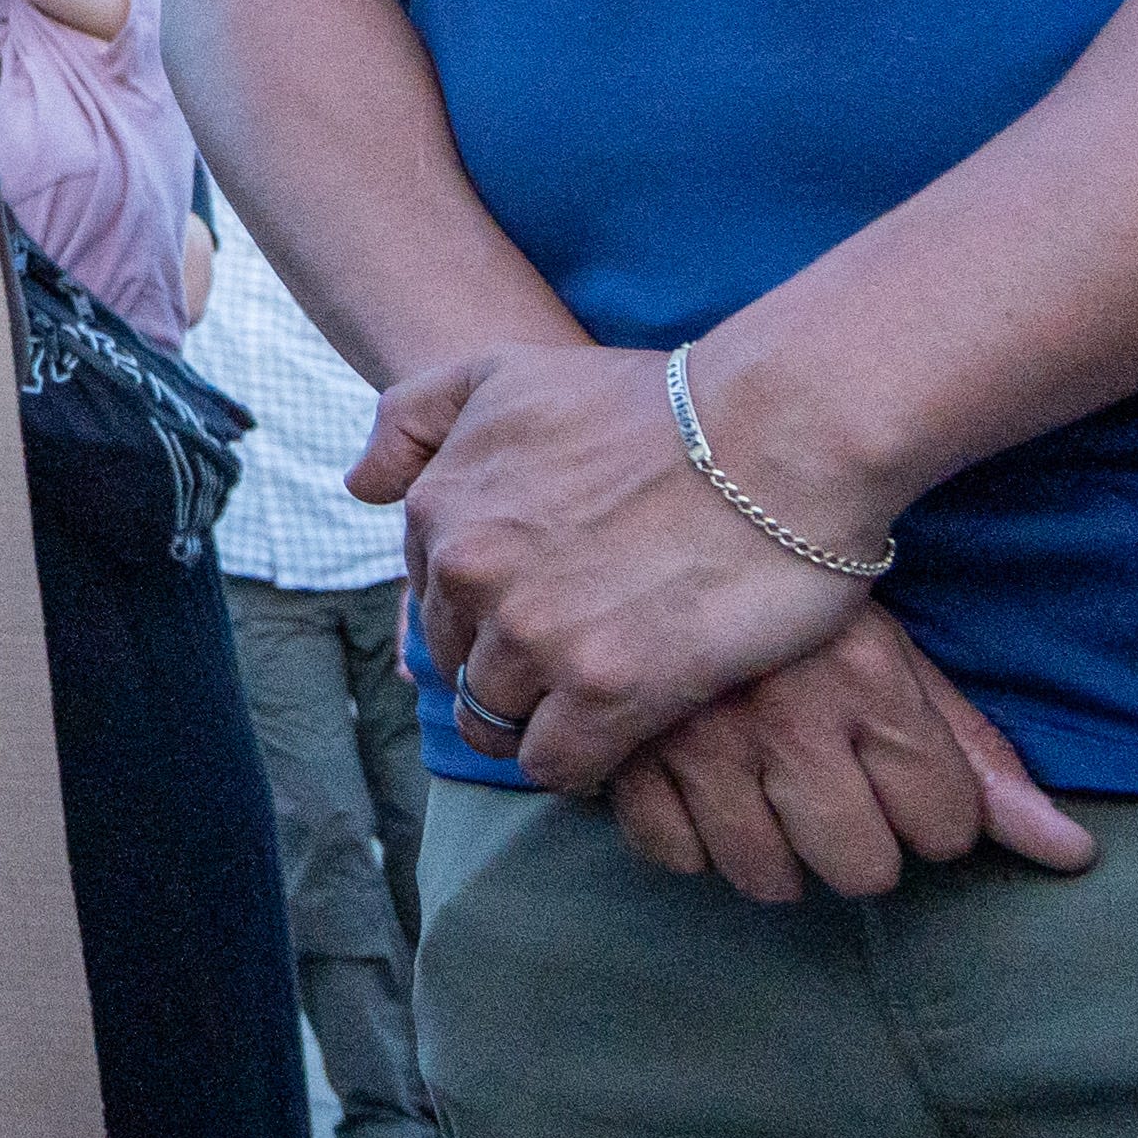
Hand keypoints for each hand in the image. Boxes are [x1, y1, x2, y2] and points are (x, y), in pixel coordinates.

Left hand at [356, 336, 888, 793]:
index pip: (428, 594)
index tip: (549, 597)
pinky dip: (582, 760)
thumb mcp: (510, 372)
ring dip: (542, 716)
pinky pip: (553, 765)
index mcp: (440, 503)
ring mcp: (531, 634)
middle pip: (456, 662)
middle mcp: (469, 570)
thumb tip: (359, 486)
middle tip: (585, 645)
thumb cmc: (656, 404)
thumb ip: (417, 418)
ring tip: (606, 691)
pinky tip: (626, 727)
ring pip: (495, 721)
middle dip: (508, 662)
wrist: (777, 433)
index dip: (487, 605)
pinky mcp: (602, 692)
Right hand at [596, 611, 1095, 901]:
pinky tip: (697, 781)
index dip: (931, 804)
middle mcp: (786, 717)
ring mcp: (696, 737)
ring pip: (768, 877)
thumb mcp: (893, 649)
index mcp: (866, 680)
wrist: (667, 494)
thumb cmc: (794, 575)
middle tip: (830, 779)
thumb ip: (974, 756)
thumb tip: (1072, 857)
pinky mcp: (620, 746)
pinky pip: (673, 854)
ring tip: (764, 780)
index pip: (946, 827)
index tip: (899, 763)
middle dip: (859, 837)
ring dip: (773, 845)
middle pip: (863, 869)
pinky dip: (685, 832)